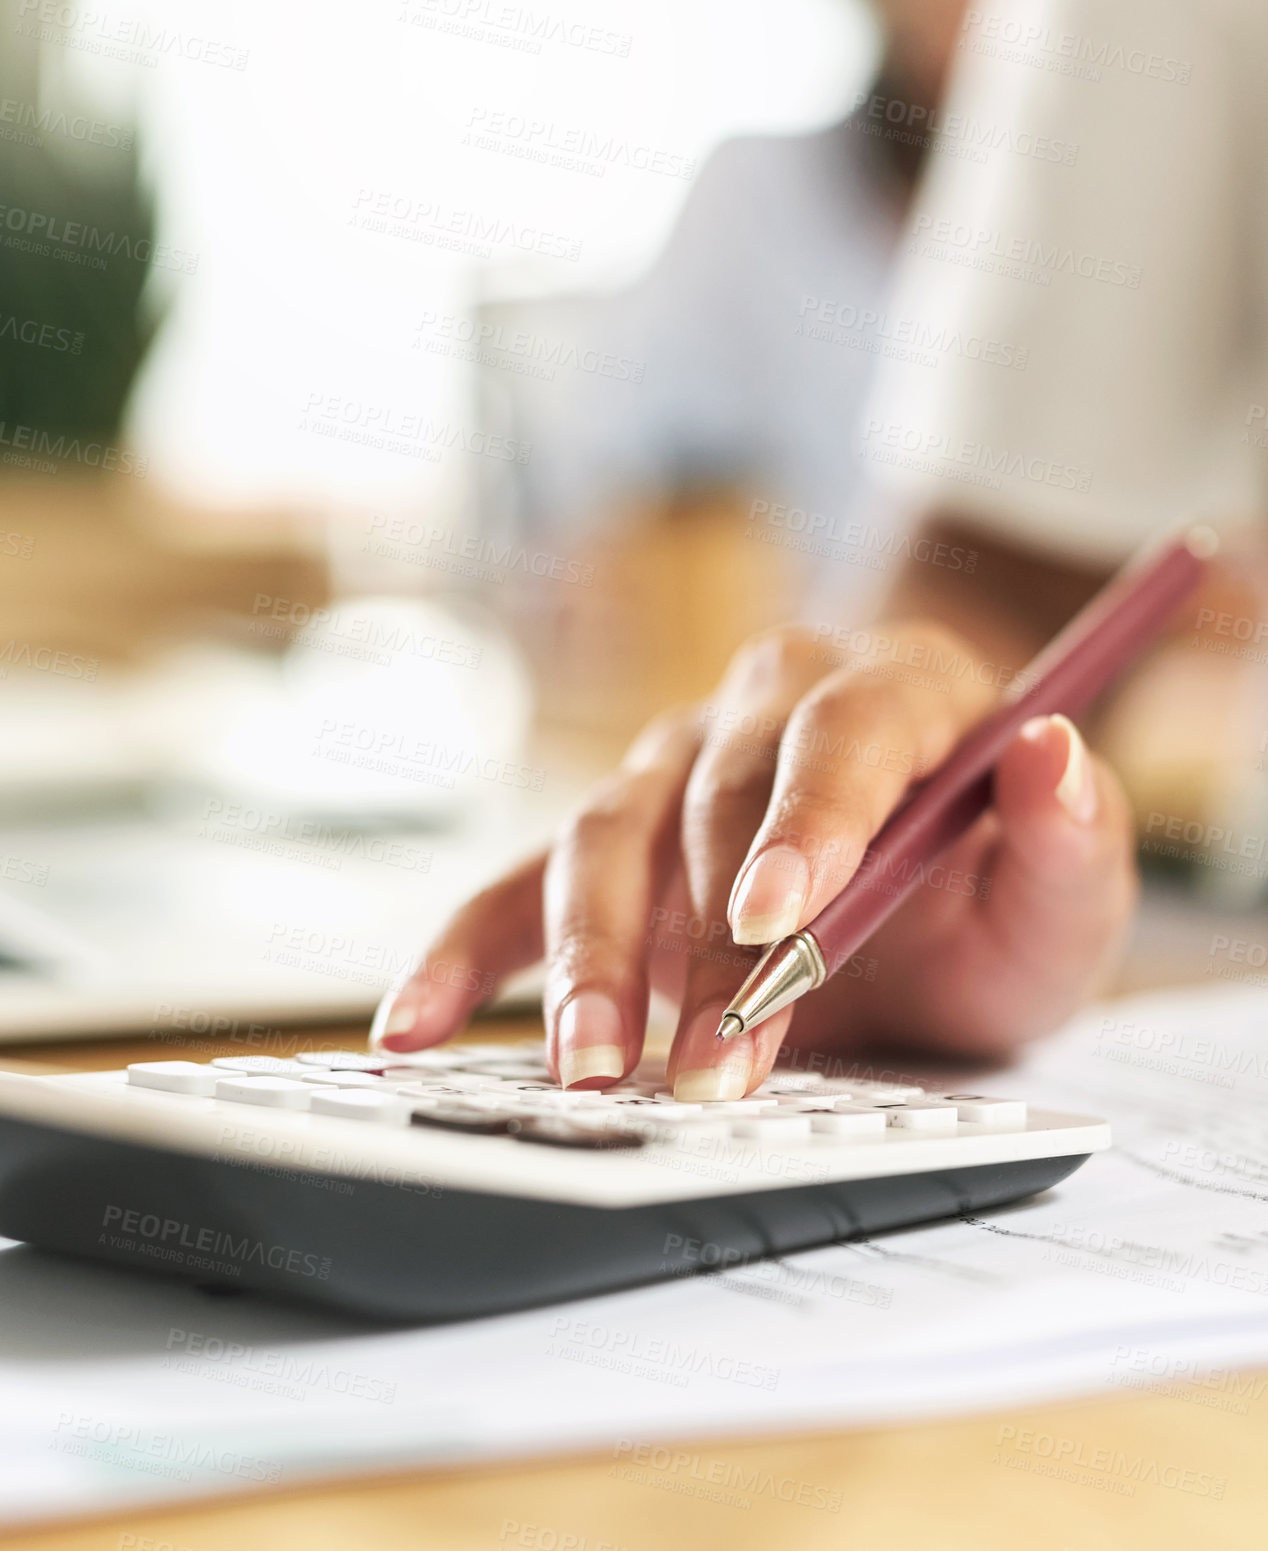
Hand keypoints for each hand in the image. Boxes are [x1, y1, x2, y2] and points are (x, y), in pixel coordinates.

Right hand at [370, 622, 1137, 1098]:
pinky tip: (414, 1023)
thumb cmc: (991, 886)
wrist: (923, 885)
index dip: (804, 821)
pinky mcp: (610, 844)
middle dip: (706, 946)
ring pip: (604, 837)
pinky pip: (518, 886)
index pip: (839, 734)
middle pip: (710, 802)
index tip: (777, 921)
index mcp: (890, 692)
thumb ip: (1073, 837)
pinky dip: (466, 952)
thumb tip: (1049, 755)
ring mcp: (671, 768)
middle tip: (709, 1065)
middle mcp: (762, 708)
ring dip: (585, 957)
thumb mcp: (1065, 890)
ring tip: (584, 1069)